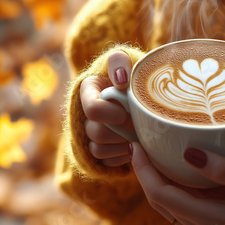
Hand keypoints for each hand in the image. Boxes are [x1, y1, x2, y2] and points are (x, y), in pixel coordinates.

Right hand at [80, 51, 134, 166]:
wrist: (139, 93)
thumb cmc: (133, 75)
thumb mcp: (126, 61)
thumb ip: (119, 61)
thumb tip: (120, 79)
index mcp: (88, 90)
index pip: (92, 109)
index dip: (109, 113)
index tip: (125, 112)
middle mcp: (84, 113)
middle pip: (95, 132)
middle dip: (119, 132)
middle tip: (137, 126)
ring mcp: (89, 133)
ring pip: (98, 150)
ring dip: (120, 146)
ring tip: (137, 137)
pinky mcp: (99, 149)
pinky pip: (105, 162)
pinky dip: (121, 157)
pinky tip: (133, 147)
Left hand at [130, 142, 224, 224]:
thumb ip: (224, 169)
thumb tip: (190, 152)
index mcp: (208, 216)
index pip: (160, 193)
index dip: (143, 170)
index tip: (136, 146)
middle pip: (158, 199)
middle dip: (143, 173)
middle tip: (139, 146)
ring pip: (167, 204)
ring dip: (155, 180)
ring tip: (152, 155)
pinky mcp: (209, 224)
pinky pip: (180, 205)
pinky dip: (170, 187)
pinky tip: (176, 170)